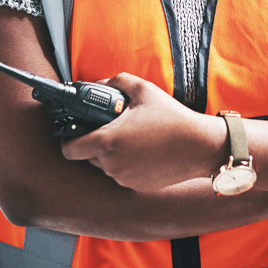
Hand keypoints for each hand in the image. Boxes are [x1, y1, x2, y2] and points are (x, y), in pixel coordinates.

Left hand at [61, 73, 221, 191]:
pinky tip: (142, 149)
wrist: (199, 146)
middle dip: (94, 141)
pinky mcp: (136, 186)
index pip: (69, 149)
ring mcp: (123, 178)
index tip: (75, 130)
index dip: (68, 139)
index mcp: (108, 141)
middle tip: (112, 126)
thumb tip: (100, 84)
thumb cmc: (171, 117)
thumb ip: (116, 82)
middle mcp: (112, 164)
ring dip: (111, 152)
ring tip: (132, 136)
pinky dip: (126, 162)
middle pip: (87, 156)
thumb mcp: (143, 90)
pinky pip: (121, 173)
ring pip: (105, 165)